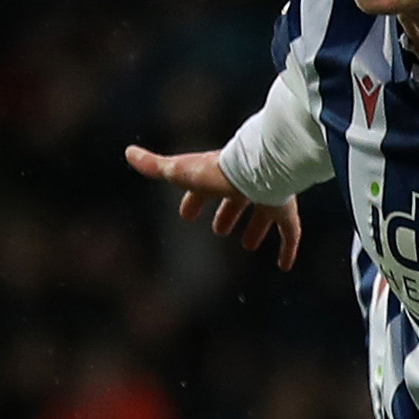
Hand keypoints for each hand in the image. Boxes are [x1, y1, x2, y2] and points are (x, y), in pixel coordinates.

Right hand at [127, 144, 304, 268]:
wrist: (259, 169)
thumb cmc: (216, 172)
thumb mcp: (180, 172)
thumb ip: (155, 166)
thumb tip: (128, 152)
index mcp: (219, 176)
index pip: (203, 189)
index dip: (194, 202)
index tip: (186, 216)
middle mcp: (245, 185)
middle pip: (235, 200)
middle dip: (227, 214)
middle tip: (220, 230)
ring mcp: (269, 196)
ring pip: (262, 214)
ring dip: (255, 229)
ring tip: (247, 245)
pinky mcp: (286, 210)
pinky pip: (289, 232)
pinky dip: (287, 249)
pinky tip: (284, 266)